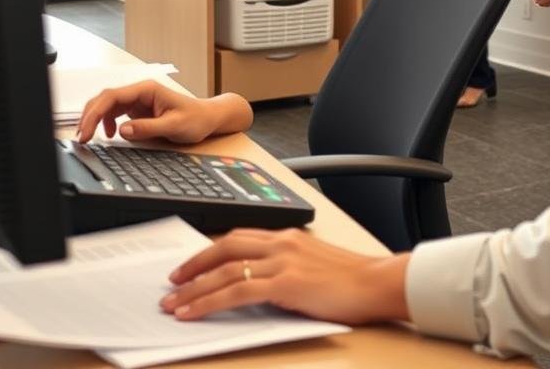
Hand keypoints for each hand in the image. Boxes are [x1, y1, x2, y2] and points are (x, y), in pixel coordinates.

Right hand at [76, 80, 251, 144]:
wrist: (207, 118)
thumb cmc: (195, 118)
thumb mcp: (174, 126)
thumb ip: (148, 128)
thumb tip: (123, 130)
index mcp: (147, 89)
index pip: (112, 96)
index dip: (95, 113)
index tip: (86, 131)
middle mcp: (140, 92)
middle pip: (105, 99)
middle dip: (89, 116)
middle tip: (82, 137)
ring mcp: (137, 100)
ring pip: (107, 105)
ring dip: (95, 119)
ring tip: (89, 137)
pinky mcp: (137, 110)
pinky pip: (114, 113)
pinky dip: (106, 123)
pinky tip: (110, 135)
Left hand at [161, 228, 409, 325]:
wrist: (377, 284)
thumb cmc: (353, 281)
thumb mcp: (314, 266)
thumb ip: (287, 269)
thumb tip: (257, 286)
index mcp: (289, 236)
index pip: (239, 236)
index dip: (210, 250)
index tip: (192, 264)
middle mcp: (282, 242)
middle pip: (225, 246)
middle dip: (194, 264)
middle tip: (172, 281)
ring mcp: (283, 261)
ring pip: (225, 270)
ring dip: (194, 288)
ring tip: (172, 303)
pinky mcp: (285, 283)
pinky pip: (237, 292)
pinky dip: (209, 302)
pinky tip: (193, 313)